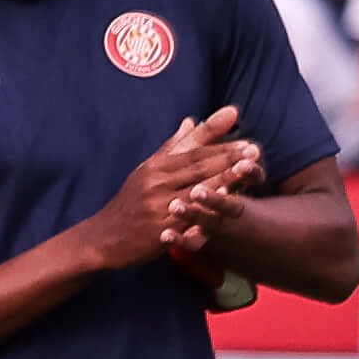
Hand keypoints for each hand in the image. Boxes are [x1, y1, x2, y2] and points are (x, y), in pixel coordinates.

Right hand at [106, 105, 258, 270]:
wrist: (102, 238)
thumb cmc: (130, 203)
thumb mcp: (146, 170)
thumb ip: (173, 146)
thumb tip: (191, 120)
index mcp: (155, 167)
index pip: (193, 153)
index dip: (220, 147)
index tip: (246, 141)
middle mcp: (155, 184)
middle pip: (198, 169)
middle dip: (229, 159)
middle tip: (256, 151)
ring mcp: (157, 207)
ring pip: (197, 191)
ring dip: (225, 181)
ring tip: (250, 173)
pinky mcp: (160, 230)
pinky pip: (188, 219)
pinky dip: (209, 211)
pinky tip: (226, 208)